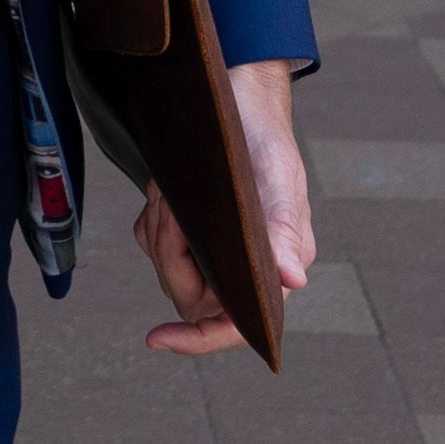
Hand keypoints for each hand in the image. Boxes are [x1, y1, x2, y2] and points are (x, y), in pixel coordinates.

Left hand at [139, 58, 315, 357]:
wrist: (238, 102)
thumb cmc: (266, 143)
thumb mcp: (278, 182)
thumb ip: (283, 232)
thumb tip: (292, 280)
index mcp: (273, 272)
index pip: (235, 326)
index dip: (199, 340)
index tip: (157, 337)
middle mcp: (241, 271)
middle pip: (185, 292)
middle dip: (172, 248)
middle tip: (174, 201)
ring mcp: (210, 252)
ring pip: (164, 265)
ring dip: (163, 224)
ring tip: (178, 186)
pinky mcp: (184, 231)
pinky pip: (151, 239)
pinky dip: (155, 212)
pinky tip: (170, 185)